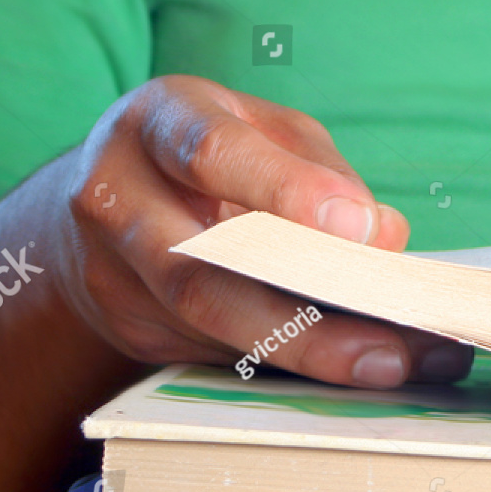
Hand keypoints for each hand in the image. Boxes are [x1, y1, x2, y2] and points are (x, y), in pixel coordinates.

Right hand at [52, 75, 470, 386]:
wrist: (103, 197)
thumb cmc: (209, 155)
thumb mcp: (263, 130)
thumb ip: (322, 172)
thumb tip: (381, 236)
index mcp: (158, 123)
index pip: (212, 153)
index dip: (285, 190)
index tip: (357, 226)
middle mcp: (117, 198)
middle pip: (202, 274)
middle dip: (301, 324)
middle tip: (387, 351)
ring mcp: (114, 275)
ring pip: (212, 327)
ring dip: (308, 354)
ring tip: (386, 365)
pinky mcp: (132, 329)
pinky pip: (216, 353)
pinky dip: (288, 361)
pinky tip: (349, 368)